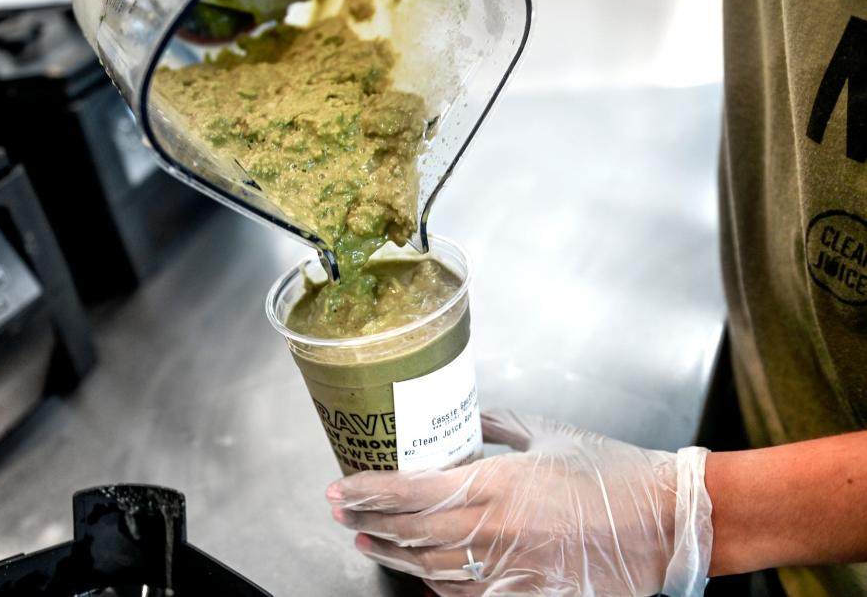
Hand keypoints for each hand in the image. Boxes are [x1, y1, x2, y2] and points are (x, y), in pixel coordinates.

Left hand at [326, 410, 712, 595]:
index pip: (410, 492)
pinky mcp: (526, 596)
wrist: (664, 521)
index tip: (341, 487)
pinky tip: (419, 571)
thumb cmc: (611, 472)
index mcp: (497, 485)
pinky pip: (465, 596)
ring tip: (366, 541)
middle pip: (410, 533)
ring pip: (430, 568)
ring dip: (392, 554)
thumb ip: (494, 430)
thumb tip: (461, 425)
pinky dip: (434, 583)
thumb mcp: (546, 434)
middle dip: (367, 522)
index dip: (368, 492)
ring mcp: (508, 571)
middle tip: (340, 512)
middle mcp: (494, 532)